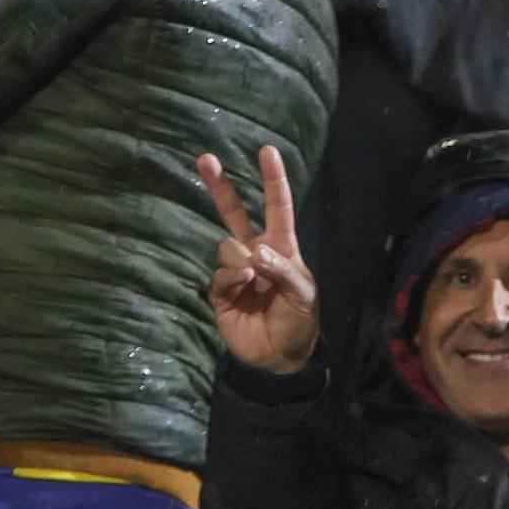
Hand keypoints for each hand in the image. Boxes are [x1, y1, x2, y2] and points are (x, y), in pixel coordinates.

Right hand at [197, 146, 318, 374]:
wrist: (279, 357)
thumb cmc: (299, 322)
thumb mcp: (303, 295)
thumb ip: (283, 271)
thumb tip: (255, 253)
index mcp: (281, 248)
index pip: (277, 208)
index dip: (273, 181)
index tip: (268, 151)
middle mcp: (256, 253)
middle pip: (234, 214)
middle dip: (219, 186)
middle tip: (205, 159)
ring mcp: (236, 270)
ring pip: (228, 246)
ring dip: (241, 259)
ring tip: (254, 280)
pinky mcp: (221, 290)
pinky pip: (222, 273)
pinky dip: (233, 278)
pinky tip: (244, 288)